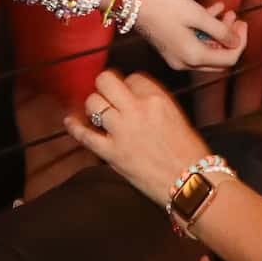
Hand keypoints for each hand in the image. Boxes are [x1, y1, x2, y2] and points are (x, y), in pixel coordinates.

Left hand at [64, 68, 219, 199]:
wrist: (190, 183)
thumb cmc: (190, 153)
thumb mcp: (177, 116)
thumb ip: (154, 104)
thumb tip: (134, 99)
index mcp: (157, 99)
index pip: (133, 77)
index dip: (129, 85)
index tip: (129, 93)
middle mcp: (137, 110)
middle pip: (106, 81)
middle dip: (105, 84)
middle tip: (107, 93)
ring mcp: (122, 131)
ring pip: (93, 102)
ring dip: (94, 105)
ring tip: (97, 111)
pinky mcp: (112, 153)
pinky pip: (85, 135)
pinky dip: (75, 126)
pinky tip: (71, 121)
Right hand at [130, 0, 245, 72]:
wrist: (132, 2)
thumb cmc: (164, 5)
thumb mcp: (197, 14)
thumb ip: (220, 30)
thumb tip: (236, 41)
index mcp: (193, 56)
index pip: (229, 59)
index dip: (241, 42)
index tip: (243, 23)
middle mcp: (185, 62)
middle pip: (219, 58)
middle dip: (231, 39)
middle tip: (237, 20)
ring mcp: (176, 56)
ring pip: (207, 49)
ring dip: (218, 32)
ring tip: (226, 12)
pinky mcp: (170, 48)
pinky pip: (194, 43)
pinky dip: (204, 30)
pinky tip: (212, 10)